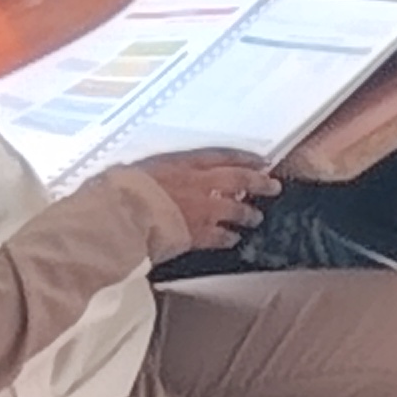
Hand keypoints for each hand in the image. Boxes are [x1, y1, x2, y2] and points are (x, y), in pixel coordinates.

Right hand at [123, 150, 278, 254]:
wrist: (123, 213)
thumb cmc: (123, 188)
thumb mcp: (140, 169)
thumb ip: (155, 172)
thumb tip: (152, 174)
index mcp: (182, 163)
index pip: (220, 157)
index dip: (243, 158)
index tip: (260, 161)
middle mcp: (198, 184)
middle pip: (238, 179)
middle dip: (258, 182)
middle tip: (273, 186)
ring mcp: (202, 209)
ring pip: (235, 209)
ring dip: (247, 213)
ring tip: (256, 217)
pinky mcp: (198, 233)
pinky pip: (220, 235)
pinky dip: (228, 238)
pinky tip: (233, 240)